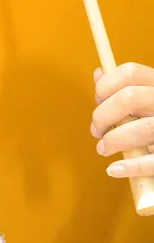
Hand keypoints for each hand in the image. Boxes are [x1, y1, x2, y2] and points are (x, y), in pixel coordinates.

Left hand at [91, 63, 153, 177]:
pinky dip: (131, 166)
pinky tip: (114, 169)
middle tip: (96, 130)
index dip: (107, 83)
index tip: (98, 99)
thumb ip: (124, 88)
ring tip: (103, 149)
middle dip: (103, 115)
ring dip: (113, 140)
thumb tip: (98, 74)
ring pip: (142, 128)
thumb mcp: (147, 99)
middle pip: (129, 98)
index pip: (131, 72)